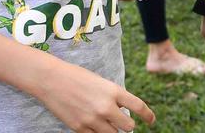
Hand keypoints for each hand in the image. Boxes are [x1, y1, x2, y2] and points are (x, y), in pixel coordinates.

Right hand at [32, 57, 154, 131]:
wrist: (51, 80)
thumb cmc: (77, 77)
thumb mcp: (101, 82)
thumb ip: (113, 97)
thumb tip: (123, 113)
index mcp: (113, 91)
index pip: (138, 106)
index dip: (148, 115)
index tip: (152, 121)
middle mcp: (106, 107)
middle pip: (128, 126)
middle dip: (128, 125)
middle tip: (122, 122)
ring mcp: (92, 119)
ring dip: (113, 130)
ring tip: (105, 122)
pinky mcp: (80, 128)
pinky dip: (97, 132)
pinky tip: (92, 125)